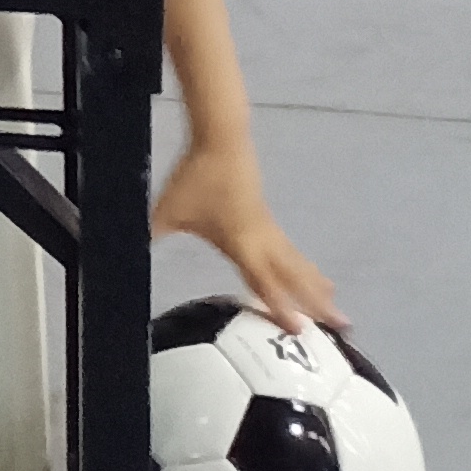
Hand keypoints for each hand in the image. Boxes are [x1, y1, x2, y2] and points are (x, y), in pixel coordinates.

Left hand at [154, 133, 340, 333]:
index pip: (263, 282)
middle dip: (317, 304)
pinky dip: (306, 268)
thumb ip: (150, 236)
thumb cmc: (196, 177)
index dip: (281, 307)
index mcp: (241, 244)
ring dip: (317, 287)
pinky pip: (291, 252)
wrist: (222, 139)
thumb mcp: (167, 211)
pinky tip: (313, 276)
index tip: (301, 332)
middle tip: (344, 326)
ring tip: (338, 308)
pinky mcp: (268, 219)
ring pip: (297, 264)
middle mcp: (262, 240)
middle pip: (293, 277)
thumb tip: (126, 258)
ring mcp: (268, 229)